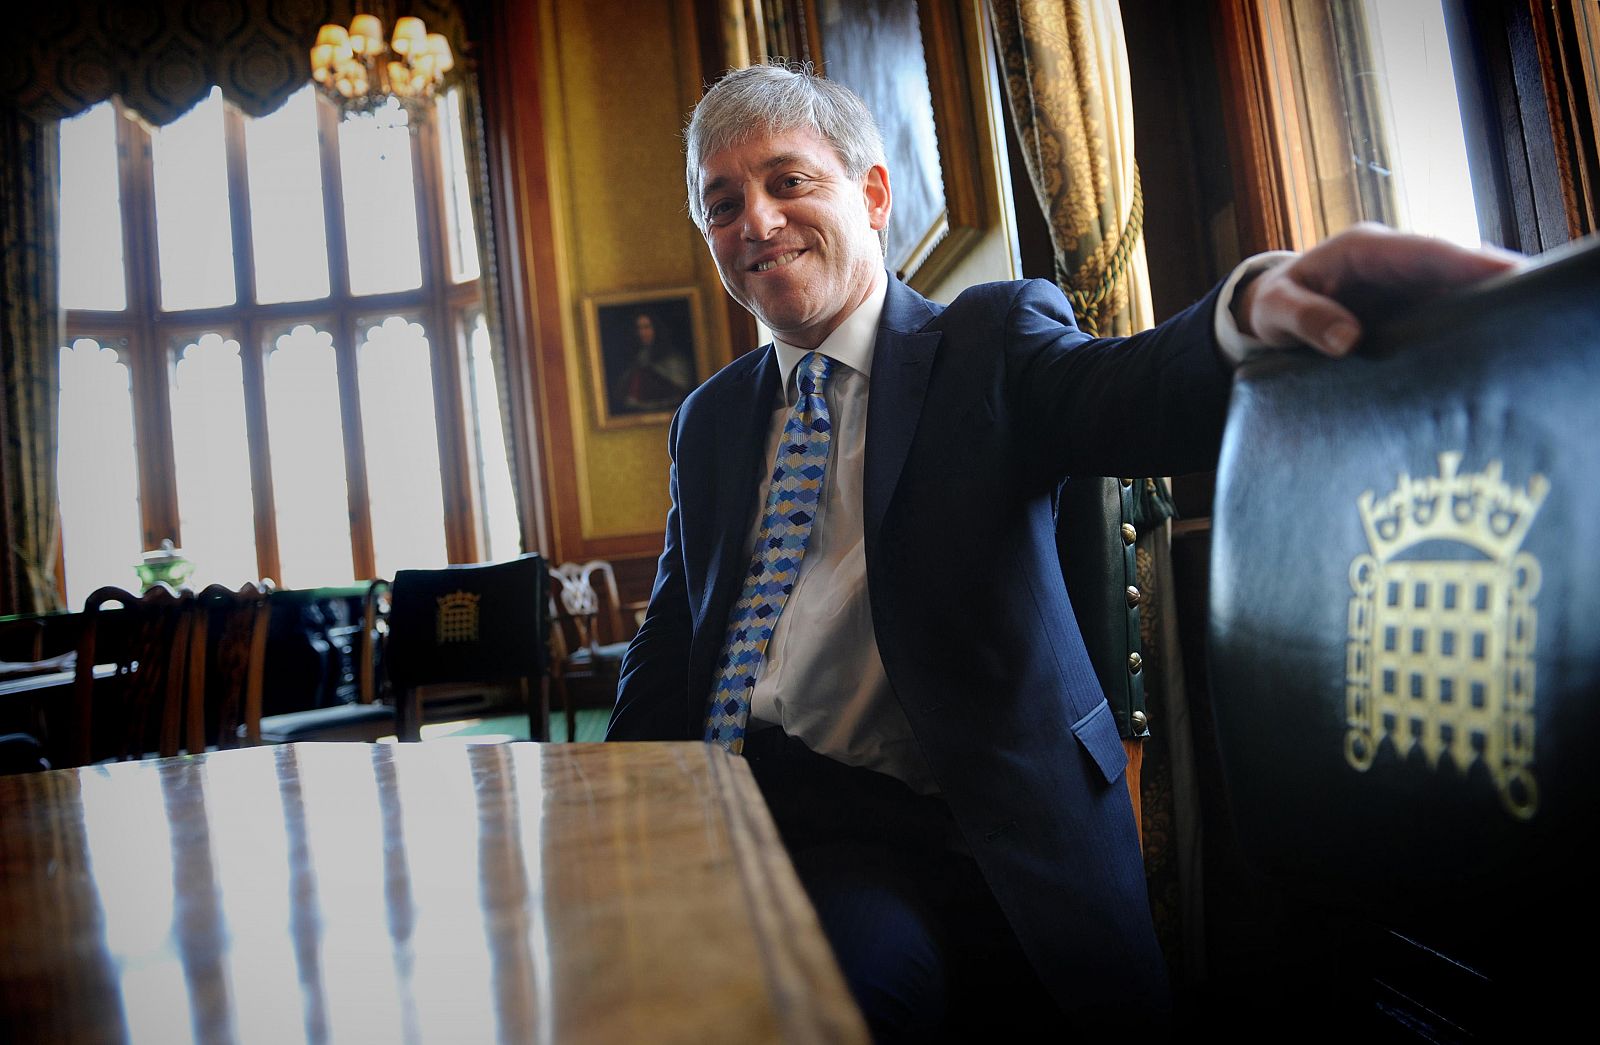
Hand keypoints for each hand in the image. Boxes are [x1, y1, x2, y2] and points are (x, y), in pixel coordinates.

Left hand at [1234, 222, 1522, 356]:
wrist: (1273, 311)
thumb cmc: (1273, 305)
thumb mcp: (1275, 310)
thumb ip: (1305, 320)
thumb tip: (1349, 341)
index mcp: (1366, 250)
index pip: (1426, 251)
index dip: (1468, 260)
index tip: (1510, 270)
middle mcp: (1399, 262)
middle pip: (1460, 267)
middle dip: (1502, 281)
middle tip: (1544, 302)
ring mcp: (1413, 286)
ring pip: (1465, 291)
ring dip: (1496, 308)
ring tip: (1534, 331)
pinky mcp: (1419, 310)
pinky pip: (1454, 314)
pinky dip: (1478, 328)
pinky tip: (1502, 352)